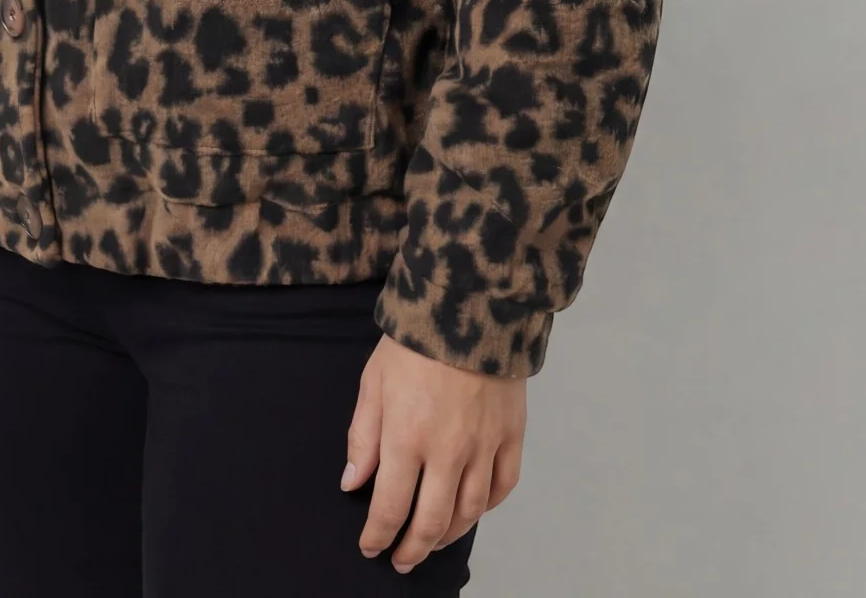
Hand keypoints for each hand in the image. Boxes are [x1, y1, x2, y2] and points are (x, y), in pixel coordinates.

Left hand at [341, 332, 526, 570]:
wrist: (470, 305)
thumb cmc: (414, 341)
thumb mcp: (373, 381)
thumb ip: (363, 436)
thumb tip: (353, 484)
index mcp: (406, 437)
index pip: (390, 507)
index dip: (378, 536)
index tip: (370, 547)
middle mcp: (447, 452)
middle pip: (431, 522)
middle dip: (412, 549)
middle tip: (400, 560)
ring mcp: (484, 447)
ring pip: (469, 513)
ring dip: (448, 536)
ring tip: (431, 541)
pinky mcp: (512, 437)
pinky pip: (502, 488)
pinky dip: (486, 508)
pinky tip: (471, 510)